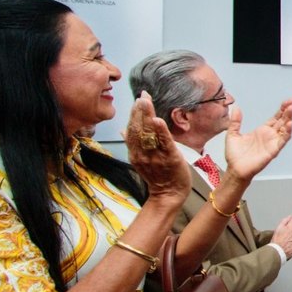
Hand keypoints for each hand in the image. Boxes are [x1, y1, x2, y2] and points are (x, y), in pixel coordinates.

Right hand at [125, 91, 188, 205]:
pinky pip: (164, 143)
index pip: (132, 129)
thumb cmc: (158, 175)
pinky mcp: (170, 158)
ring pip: (148, 134)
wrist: (169, 194)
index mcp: (135, 152)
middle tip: (142, 96)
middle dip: (139, 111)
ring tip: (146, 102)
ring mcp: (155, 156)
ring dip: (147, 116)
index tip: (139, 98)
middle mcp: (142, 153)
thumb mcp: (141, 159)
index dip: (135, 113)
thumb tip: (122, 129)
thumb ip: (133, 143)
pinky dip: (160, 131)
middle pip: (138, 129)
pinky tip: (157, 120)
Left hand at [224, 98, 291, 180]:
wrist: (234, 169)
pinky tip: (290, 125)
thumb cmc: (235, 155)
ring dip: (289, 119)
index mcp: (262, 131)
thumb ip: (235, 121)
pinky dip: (287, 133)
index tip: (287, 101)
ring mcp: (272, 143)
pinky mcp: (273, 151)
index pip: (275, 118)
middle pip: (282, 121)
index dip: (282, 109)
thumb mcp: (232, 134)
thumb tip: (236, 108)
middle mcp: (269, 136)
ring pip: (284, 129)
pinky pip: (282, 141)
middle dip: (288, 111)